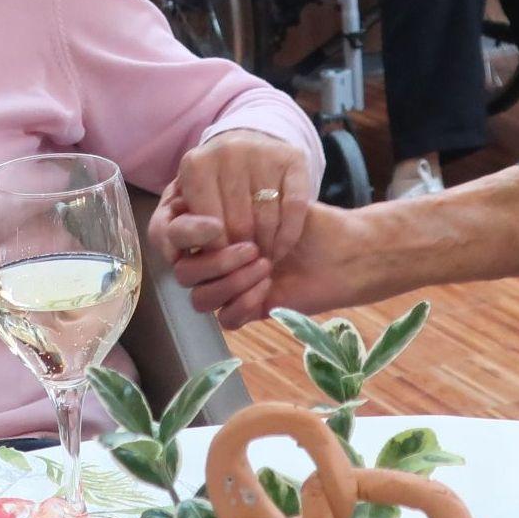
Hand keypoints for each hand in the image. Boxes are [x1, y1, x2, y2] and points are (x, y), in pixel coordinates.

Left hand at [149, 128, 311, 268]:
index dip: (215, 249)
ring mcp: (263, 152)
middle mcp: (227, 152)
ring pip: (267, 219)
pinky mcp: (293, 158)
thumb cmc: (212, 184)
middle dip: (241, 252)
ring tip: (262, 260)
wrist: (248, 143)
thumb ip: (173, 231)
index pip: (205, 224)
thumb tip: (178, 258)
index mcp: (196, 164)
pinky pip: (294, 208)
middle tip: (244, 264)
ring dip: (267, 248)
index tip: (221, 259)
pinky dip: (288, 234)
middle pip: (238, 224)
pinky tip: (282, 247)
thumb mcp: (184, 201)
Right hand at [161, 203, 364, 327]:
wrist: (346, 252)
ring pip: (199, 299)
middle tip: (251, 248)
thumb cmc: (311, 222)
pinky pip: (226, 318)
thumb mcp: (273, 199)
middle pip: (182, 271)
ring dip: (229, 282)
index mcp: (212, 229)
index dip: (187, 232)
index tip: (216, 225)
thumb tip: (198, 203)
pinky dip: (244, 303)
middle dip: (214, 260)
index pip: (172, 235)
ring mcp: (229, 287)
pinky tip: (268, 287)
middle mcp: (214, 260)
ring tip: (264, 265)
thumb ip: (233, 199)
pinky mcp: (247, 310)